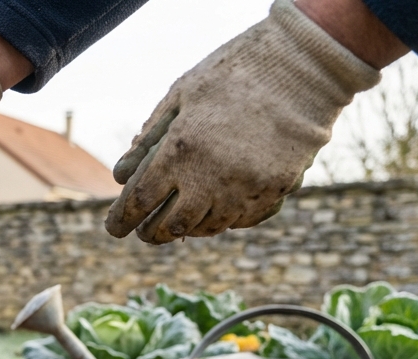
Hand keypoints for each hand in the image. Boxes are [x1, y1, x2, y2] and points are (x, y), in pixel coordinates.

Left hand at [104, 0, 379, 244]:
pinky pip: (240, 220)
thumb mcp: (181, 94)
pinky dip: (221, 220)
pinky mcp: (274, 191)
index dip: (122, 220)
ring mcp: (245, 188)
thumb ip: (151, 135)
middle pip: (171, 225)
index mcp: (179, 151)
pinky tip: (212, 212)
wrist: (303, 67)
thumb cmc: (234, 74)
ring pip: (206, 227)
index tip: (114, 228)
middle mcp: (210, 178)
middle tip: (144, 231)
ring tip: (177, 223)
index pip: (139, 201)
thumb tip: (123, 174)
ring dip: (187, 229)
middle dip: (152, 232)